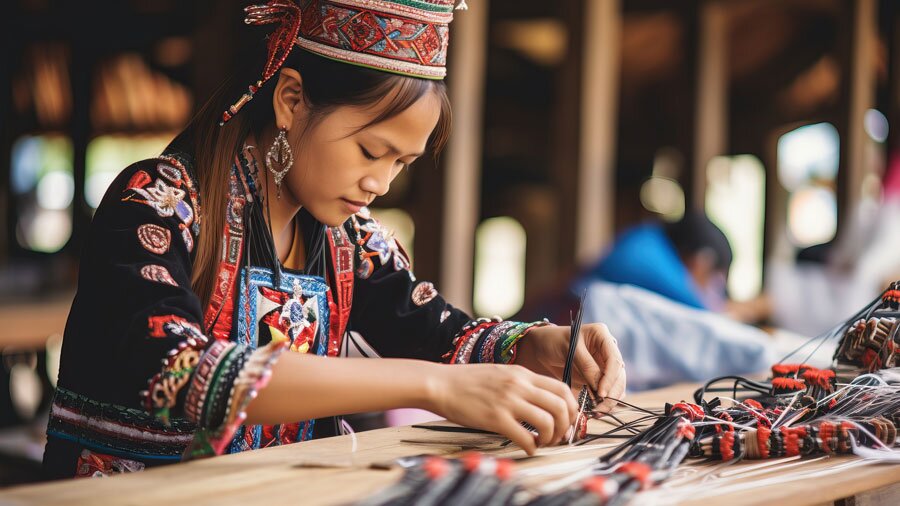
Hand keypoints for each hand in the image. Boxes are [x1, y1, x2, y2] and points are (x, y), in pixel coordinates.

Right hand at [425, 363, 577, 454]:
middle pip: (561, 405)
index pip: (561, 388)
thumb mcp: (501, 373)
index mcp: (522, 374)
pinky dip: (531, 447)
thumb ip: (521, 383)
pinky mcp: (496, 418)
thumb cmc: (467, 381)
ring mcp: (508, 401)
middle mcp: (519, 385)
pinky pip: (525, 437)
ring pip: (548, 422)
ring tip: (541, 442)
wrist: (441, 384)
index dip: (571, 407)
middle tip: (558, 435)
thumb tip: (540, 400)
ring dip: (550, 438)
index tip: (568, 419)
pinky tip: (526, 448)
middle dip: (566, 425)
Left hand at [514, 323, 625, 413]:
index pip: (614, 360)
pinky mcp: (599, 377)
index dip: (610, 378)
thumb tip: (600, 387)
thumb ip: (586, 366)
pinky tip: (595, 410)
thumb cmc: (553, 342)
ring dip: (610, 400)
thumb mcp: (569, 350)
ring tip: (597, 412)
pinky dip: (603, 402)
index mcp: (602, 336)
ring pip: (616, 386)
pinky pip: (607, 391)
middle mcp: (608, 350)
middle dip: (612, 393)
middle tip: (600, 408)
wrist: (542, 348)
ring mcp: (605, 364)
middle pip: (619, 375)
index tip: (601, 394)